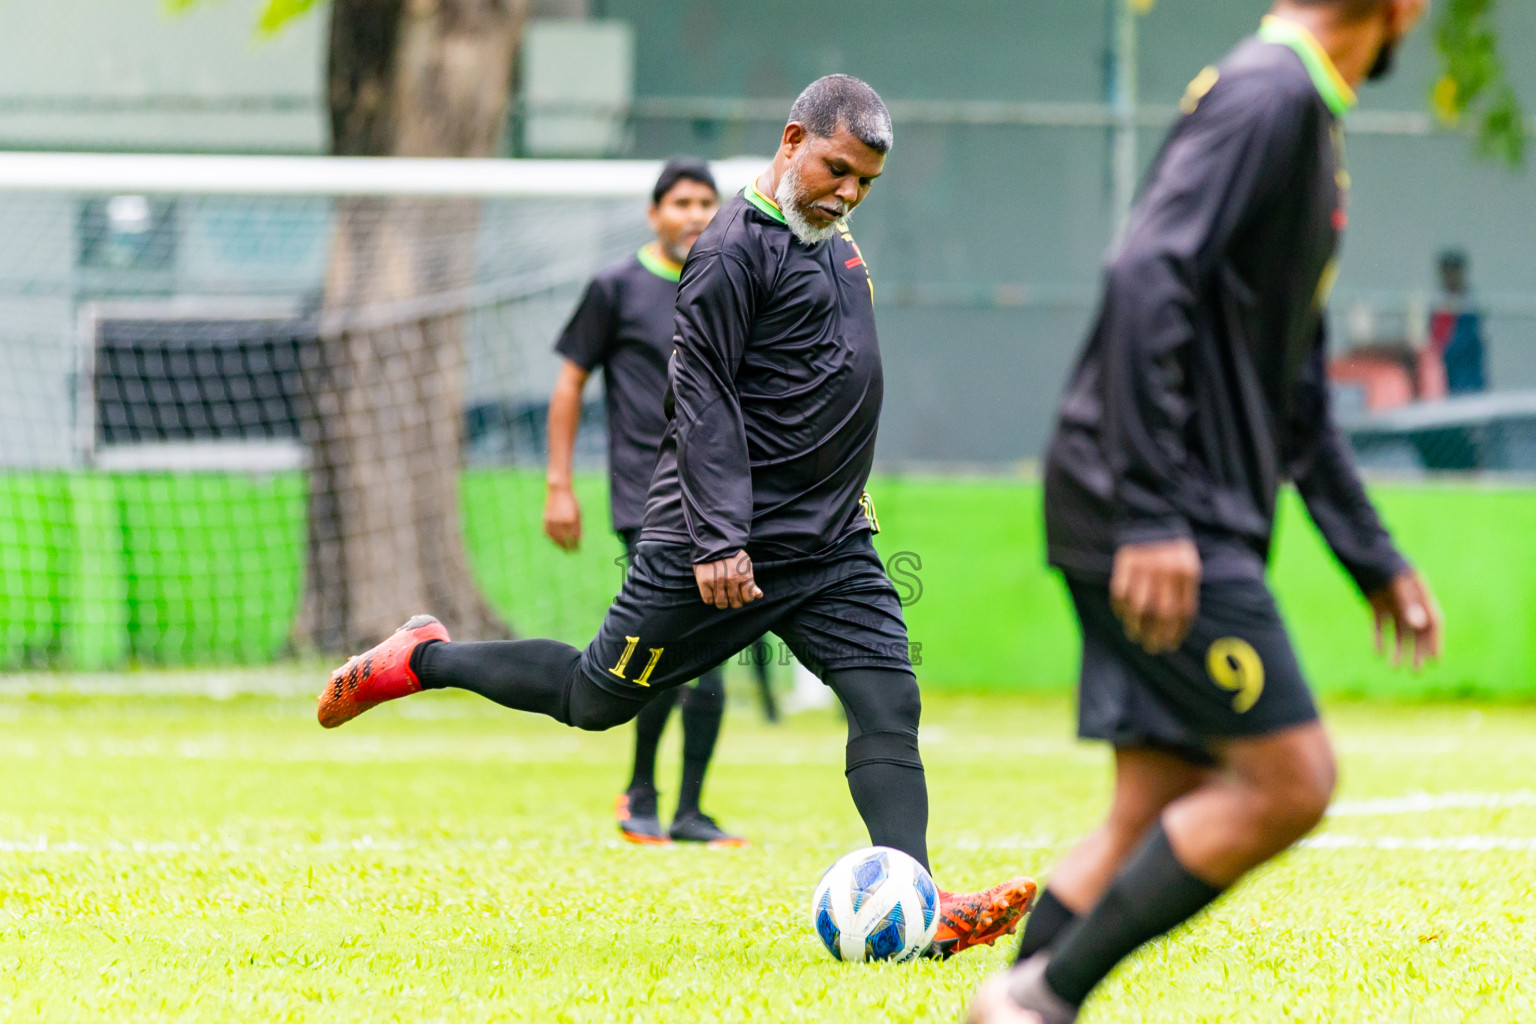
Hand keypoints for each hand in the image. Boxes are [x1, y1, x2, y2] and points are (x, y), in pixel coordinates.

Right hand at [543, 485, 581, 551]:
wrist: (558, 491)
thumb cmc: (571, 503)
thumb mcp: (578, 514)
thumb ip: (578, 527)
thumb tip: (579, 541)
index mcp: (571, 519)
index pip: (574, 538)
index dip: (576, 545)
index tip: (577, 550)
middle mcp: (561, 521)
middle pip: (564, 540)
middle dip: (568, 547)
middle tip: (570, 552)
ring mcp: (552, 520)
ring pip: (555, 538)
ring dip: (559, 545)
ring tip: (563, 548)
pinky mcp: (546, 520)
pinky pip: (548, 533)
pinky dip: (552, 538)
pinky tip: (555, 542)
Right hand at [694, 551, 763, 608]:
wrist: (713, 542)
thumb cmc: (732, 555)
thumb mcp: (745, 565)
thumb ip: (751, 581)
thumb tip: (759, 595)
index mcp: (743, 575)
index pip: (748, 598)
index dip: (744, 597)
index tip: (741, 592)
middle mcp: (730, 579)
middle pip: (735, 604)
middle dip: (734, 601)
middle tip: (730, 593)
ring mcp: (716, 581)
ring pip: (721, 604)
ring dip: (722, 601)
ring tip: (721, 592)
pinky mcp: (704, 582)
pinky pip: (708, 600)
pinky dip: (710, 598)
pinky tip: (712, 590)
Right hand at [1111, 538, 1201, 654]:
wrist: (1151, 519)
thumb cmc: (1171, 551)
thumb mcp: (1187, 566)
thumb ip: (1184, 593)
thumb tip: (1176, 630)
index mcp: (1187, 571)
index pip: (1183, 611)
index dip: (1176, 632)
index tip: (1169, 646)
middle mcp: (1167, 569)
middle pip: (1161, 613)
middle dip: (1156, 635)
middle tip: (1151, 648)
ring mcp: (1145, 564)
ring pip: (1138, 606)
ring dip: (1136, 626)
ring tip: (1135, 636)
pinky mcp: (1125, 560)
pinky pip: (1120, 592)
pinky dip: (1120, 608)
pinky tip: (1123, 616)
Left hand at [1368, 569, 1442, 670]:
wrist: (1359, 548)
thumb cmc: (1382, 562)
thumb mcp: (1396, 583)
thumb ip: (1408, 603)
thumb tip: (1418, 626)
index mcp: (1420, 593)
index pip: (1433, 621)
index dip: (1434, 641)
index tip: (1434, 660)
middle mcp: (1408, 600)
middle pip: (1417, 630)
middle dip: (1417, 651)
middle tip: (1416, 672)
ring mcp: (1392, 602)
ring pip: (1398, 631)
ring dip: (1398, 649)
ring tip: (1394, 668)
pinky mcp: (1375, 602)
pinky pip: (1379, 624)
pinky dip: (1379, 638)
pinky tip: (1377, 653)